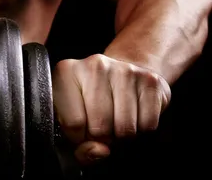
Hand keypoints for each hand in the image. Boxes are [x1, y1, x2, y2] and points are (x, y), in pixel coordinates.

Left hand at [52, 54, 170, 165]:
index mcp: (66, 71)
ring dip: (122, 135)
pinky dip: (142, 128)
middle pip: (99, 127)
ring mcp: (124, 70)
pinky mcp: (149, 80)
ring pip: (125, 128)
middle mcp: (94, 66)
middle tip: (101, 129)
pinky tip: (133, 114)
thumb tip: (99, 151)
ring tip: (115, 121)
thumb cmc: (91, 99)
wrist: (123, 73)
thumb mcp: (73, 116)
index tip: (82, 133)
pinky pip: (147, 124)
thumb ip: (79, 145)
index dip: (79, 139)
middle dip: (102, 138)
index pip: (72, 124)